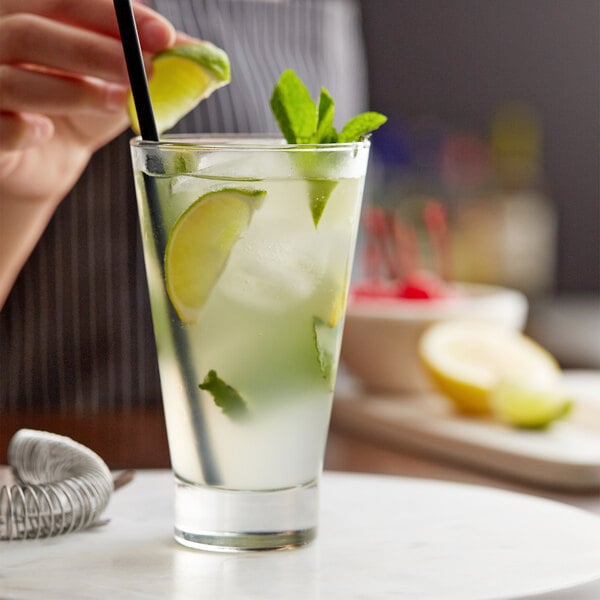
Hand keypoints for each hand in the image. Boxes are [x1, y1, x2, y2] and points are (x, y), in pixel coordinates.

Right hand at [0, 0, 175, 203]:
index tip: (163, 37)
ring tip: (118, 104)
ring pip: (12, 79)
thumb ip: (150, 60)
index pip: (65, 0)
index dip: (115, 17)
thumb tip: (202, 54)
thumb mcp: (118, 78)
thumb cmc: (80, 107)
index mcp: (29, 15)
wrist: (45, 157)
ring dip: (73, 92)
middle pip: (31, 32)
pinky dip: (22, 130)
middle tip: (142, 72)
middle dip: (93, 51)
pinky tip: (45, 131)